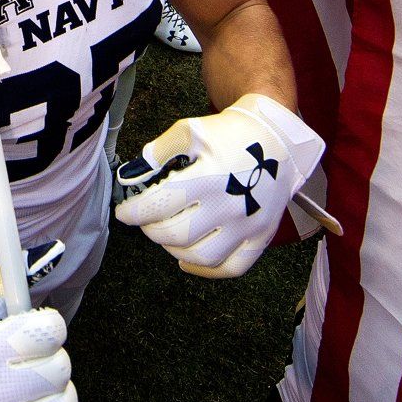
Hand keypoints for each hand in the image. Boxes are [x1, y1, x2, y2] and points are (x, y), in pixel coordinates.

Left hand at [113, 94, 324, 278]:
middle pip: (177, 234)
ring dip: (174, 249)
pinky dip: (206, 270)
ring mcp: (248, 225)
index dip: (135, 212)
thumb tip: (135, 172)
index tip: (124, 213)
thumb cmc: (229, 134)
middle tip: (146, 220)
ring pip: (202, 256)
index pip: (161, 204)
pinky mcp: (261, 236)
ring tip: (166, 234)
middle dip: (152, 229)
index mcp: (210, 176)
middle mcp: (230, 205)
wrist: (277, 139)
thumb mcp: (191, 130)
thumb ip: (160, 150)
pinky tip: (187, 260)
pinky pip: (232, 268)